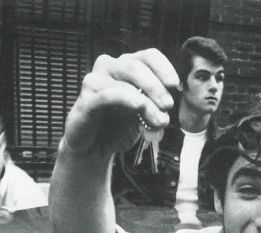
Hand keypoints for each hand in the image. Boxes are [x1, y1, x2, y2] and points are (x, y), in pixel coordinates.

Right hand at [61, 49, 178, 159]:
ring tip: (159, 119)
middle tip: (168, 105)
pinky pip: (107, 95)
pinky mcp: (85, 100)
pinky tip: (138, 106)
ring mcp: (95, 82)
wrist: (93, 148)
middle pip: (136, 66)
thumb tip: (169, 107)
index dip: (163, 67)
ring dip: (147, 102)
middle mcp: (109, 67)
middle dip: (156, 86)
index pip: (148, 56)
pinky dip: (125, 98)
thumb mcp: (143, 116)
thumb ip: (156, 108)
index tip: (175, 85)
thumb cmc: (117, 127)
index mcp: (126, 66)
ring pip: (125, 83)